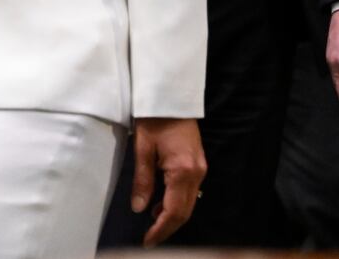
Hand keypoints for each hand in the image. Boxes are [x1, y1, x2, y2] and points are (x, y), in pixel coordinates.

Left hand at [130, 117, 205, 247]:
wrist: (171, 96)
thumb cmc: (154, 119)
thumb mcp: (142, 149)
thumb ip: (142, 181)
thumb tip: (139, 208)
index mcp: (182, 171)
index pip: (173, 211)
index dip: (161, 230)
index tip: (147, 241)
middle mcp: (196, 173)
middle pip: (184, 212)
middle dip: (167, 228)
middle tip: (150, 239)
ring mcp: (200, 168)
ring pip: (188, 203)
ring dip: (171, 215)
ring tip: (152, 222)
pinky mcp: (198, 163)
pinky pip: (189, 191)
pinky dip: (176, 202)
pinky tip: (161, 203)